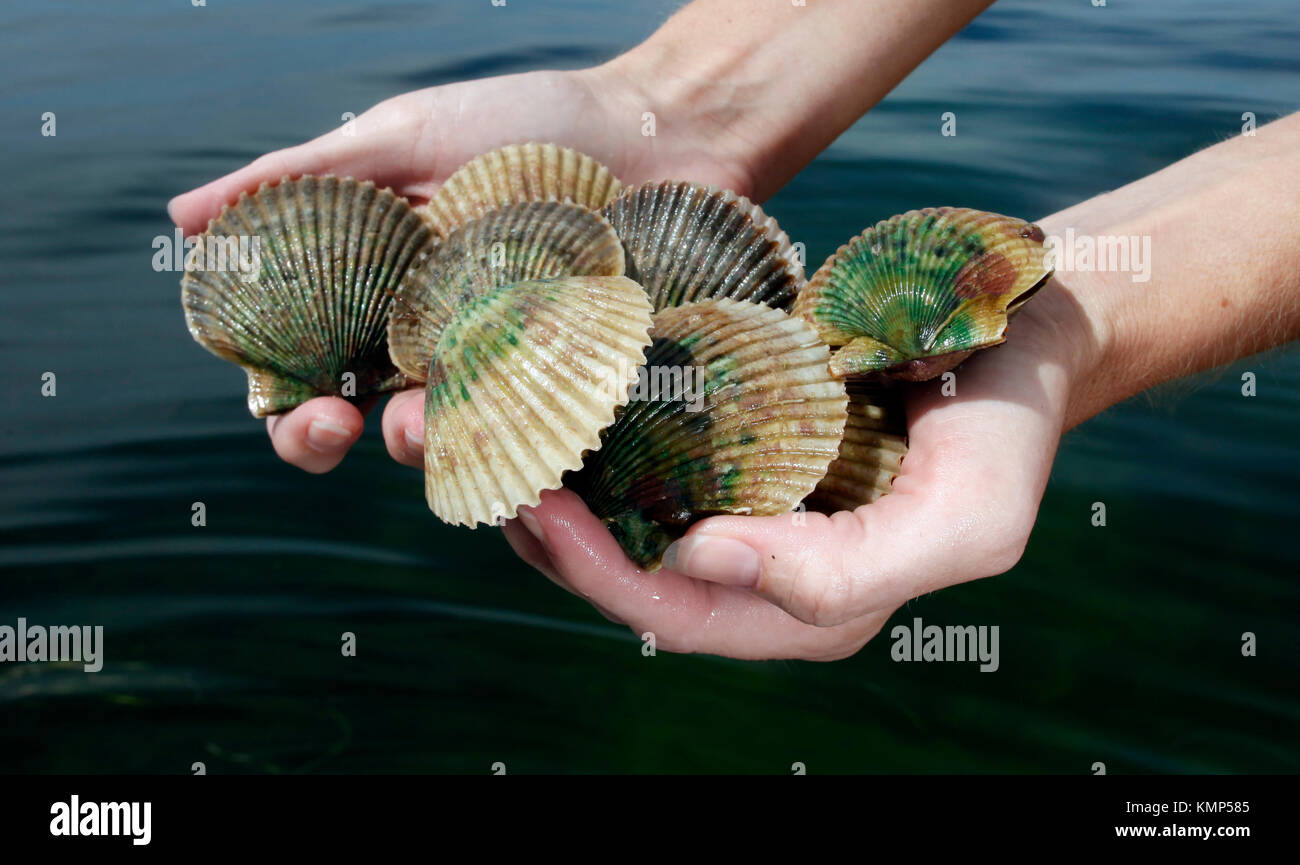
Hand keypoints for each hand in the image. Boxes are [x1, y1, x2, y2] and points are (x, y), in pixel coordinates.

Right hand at [169, 66, 757, 472]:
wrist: (654, 130)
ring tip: (424, 418)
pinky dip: (515, 448)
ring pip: (442, 443)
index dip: (285, 402)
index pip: (306, 368)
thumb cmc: (526, 125)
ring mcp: (500, 370)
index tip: (297, 403)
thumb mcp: (402, 140)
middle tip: (336, 428)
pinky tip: (517, 435)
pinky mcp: (570, 387)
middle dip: (326, 440)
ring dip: (418, 445)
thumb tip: (183, 220)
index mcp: (376, 293)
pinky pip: (533, 438)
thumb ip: (299, 183)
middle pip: (359, 423)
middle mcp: (429, 342)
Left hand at [502, 275, 1096, 659]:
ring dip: (540, 474)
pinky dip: (579, 424)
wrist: (1016, 335)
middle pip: (622, 567)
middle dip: (540, 527)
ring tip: (466, 426)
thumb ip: (846, 571)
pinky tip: (531, 386)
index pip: (678, 613)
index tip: (538, 509)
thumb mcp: (964, 521)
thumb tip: (698, 556)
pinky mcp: (724, 434)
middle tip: (467, 462)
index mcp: (803, 605)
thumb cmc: (1003, 432)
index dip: (599, 575)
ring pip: (614, 509)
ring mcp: (735, 496)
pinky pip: (635, 443)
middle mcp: (754, 564)